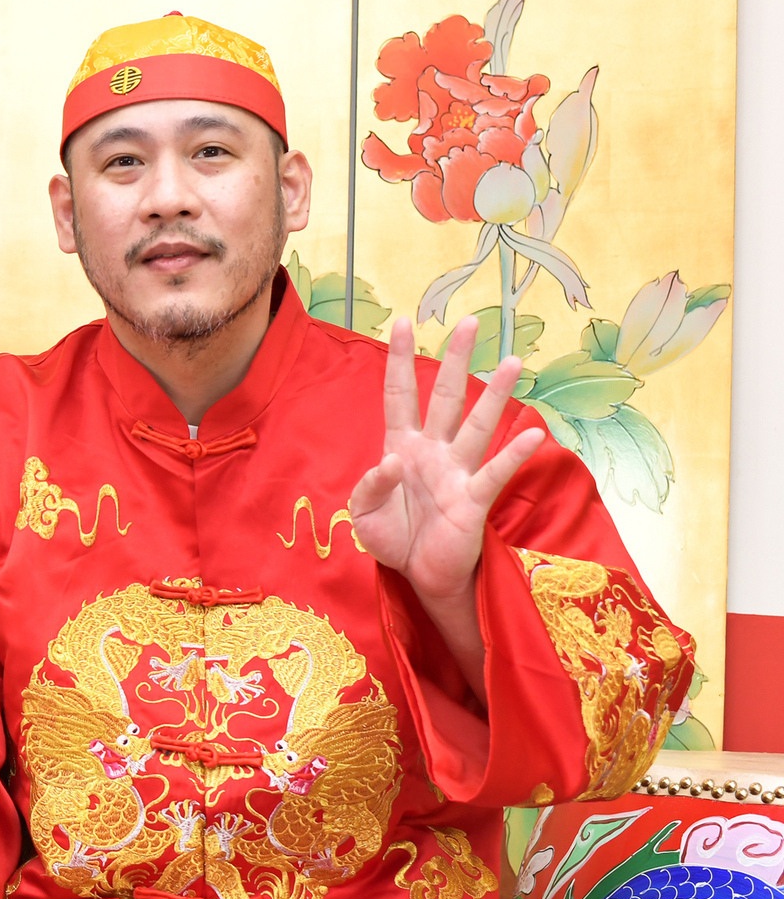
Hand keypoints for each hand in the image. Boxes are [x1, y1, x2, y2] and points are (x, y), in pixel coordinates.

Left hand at [348, 316, 545, 604]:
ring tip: (513, 361)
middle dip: (456, 359)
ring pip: (477, 425)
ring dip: (494, 394)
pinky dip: (513, 454)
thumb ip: (370, 485)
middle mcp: (432, 450)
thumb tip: (391, 461)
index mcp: (401, 446)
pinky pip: (495, 472)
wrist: (420, 575)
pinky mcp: (474, 498)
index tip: (402, 322)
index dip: (399, 360)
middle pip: (445, 396)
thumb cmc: (392, 537)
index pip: (399, 394)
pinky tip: (534, 433)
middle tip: (470, 323)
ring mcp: (456, 471)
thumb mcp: (363, 513)